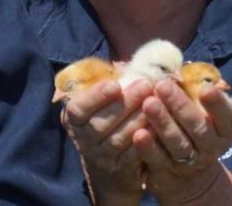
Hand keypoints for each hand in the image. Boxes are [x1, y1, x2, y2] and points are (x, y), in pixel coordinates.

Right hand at [61, 79, 153, 204]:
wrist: (108, 161)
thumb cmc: (106, 116)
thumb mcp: (99, 101)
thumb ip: (108, 86)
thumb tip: (127, 64)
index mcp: (73, 118)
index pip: (78, 109)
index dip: (95, 97)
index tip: (115, 85)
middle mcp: (83, 139)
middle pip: (101, 123)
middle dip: (125, 103)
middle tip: (145, 85)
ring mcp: (100, 156)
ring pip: (118, 139)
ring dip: (138, 119)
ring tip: (155, 102)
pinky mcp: (119, 168)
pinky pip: (133, 154)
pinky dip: (146, 140)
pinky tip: (159, 125)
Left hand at [133, 79, 231, 204]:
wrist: (188, 172)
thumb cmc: (191, 123)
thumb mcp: (199, 108)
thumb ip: (191, 89)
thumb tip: (169, 61)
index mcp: (224, 128)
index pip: (226, 116)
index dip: (217, 104)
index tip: (206, 89)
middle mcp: (211, 146)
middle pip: (197, 127)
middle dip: (180, 106)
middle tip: (163, 86)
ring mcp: (190, 161)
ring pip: (178, 144)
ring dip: (163, 123)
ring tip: (148, 104)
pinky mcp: (168, 171)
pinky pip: (158, 160)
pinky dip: (148, 148)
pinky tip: (137, 134)